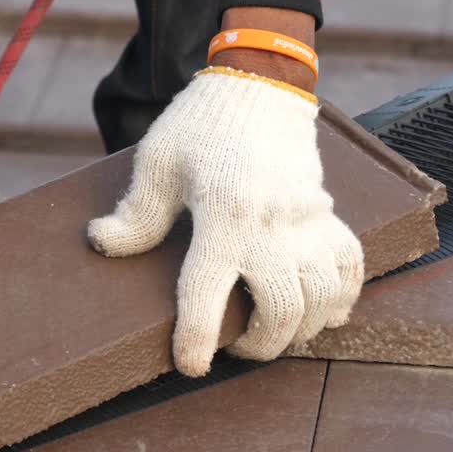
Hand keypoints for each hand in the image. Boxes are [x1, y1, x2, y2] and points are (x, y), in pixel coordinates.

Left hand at [88, 67, 364, 376]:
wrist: (261, 85)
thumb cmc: (203, 124)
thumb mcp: (157, 161)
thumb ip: (135, 212)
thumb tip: (102, 244)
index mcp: (223, 215)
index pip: (208, 293)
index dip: (197, 339)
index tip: (191, 366)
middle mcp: (272, 225)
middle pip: (282, 309)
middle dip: (260, 346)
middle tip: (235, 349)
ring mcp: (307, 222)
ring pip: (322, 297)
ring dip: (300, 329)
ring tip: (274, 333)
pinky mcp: (329, 215)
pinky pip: (350, 268)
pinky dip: (341, 298)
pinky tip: (322, 313)